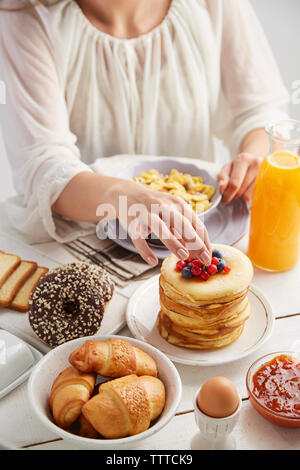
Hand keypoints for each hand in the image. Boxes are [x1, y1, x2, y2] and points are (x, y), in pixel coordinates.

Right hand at [97, 179, 211, 266]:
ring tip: (184, 256)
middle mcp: (163, 206)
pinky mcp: (133, 222)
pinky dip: (145, 250)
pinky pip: (139, 238)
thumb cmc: (155, 208)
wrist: (126, 194)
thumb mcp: (172, 215)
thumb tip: (198, 252)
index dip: (204, 241)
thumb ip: (183, 232)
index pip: (196, 223)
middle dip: (195, 242)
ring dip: (173, 242)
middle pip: (182, 224)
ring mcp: (147, 213)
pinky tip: (152, 262)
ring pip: (161, 228)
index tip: (209, 257)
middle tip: (204, 259)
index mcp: (178, 204)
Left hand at [218, 153, 262, 204]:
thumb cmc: (238, 167)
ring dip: (243, 196)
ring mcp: (265, 172)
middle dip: (235, 195)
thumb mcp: (227, 169)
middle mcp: (256, 163)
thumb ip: (222, 178)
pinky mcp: (270, 179)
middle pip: (242, 190)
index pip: (234, 183)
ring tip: (242, 190)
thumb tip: (221, 187)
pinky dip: (251, 196)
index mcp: (243, 159)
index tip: (224, 200)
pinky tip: (249, 191)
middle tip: (233, 194)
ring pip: (250, 194)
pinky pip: (258, 195)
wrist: (253, 161)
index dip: (228, 194)